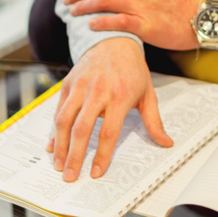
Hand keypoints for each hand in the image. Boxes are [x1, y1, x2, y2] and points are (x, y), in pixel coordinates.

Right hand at [46, 37, 172, 181]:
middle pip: (81, 129)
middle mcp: (97, 91)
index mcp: (119, 96)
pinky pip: (57, 110)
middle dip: (74, 156)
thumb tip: (166, 143)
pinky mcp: (69, 84)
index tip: (96, 173)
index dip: (101, 155)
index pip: (108, 132)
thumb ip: (154, 121)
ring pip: (64, 120)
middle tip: (69, 176)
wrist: (113, 40)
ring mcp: (80, 87)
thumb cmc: (132, 69)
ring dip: (59, 145)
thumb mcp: (148, 93)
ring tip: (58, 165)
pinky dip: (53, 130)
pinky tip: (52, 145)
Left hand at [64, 0, 202, 50]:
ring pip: (105, 2)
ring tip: (73, 13)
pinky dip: (101, 23)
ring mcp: (142, 5)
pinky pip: (117, 22)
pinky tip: (92, 25)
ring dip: (85, 8)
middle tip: (68, 1)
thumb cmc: (180, 0)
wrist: (203, 18)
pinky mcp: (145, 25)